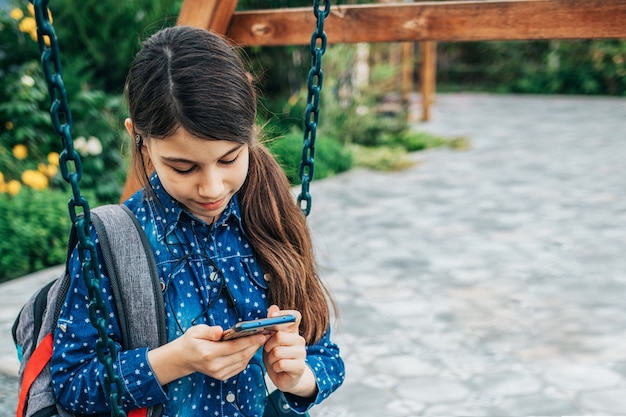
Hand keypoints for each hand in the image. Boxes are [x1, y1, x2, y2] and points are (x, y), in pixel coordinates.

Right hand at [148, 324, 267, 383]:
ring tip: (260, 340)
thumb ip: (209, 331)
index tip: (261, 333)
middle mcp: (215, 366)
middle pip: (241, 355)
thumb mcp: (196, 331)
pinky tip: (251, 348)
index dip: (250, 340)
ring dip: (253, 351)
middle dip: (255, 345)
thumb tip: (219, 331)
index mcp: (209, 353)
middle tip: (265, 335)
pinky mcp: (222, 376)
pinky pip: (240, 367)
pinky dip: (247, 357)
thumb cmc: (191, 342)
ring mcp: (219, 373)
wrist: (183, 358)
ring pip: (243, 362)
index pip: (234, 347)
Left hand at [262, 305, 317, 398]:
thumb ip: (271, 325)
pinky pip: (281, 364)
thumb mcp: (270, 340)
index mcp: (292, 331)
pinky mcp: (300, 366)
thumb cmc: (276, 356)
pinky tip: (279, 369)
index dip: (284, 314)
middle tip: (269, 350)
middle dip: (268, 345)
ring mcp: (302, 353)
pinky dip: (275, 368)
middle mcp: (299, 340)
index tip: (273, 316)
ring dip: (271, 359)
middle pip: (279, 336)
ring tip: (274, 361)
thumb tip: (273, 307)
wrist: (285, 377)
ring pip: (277, 352)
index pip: (294, 316)